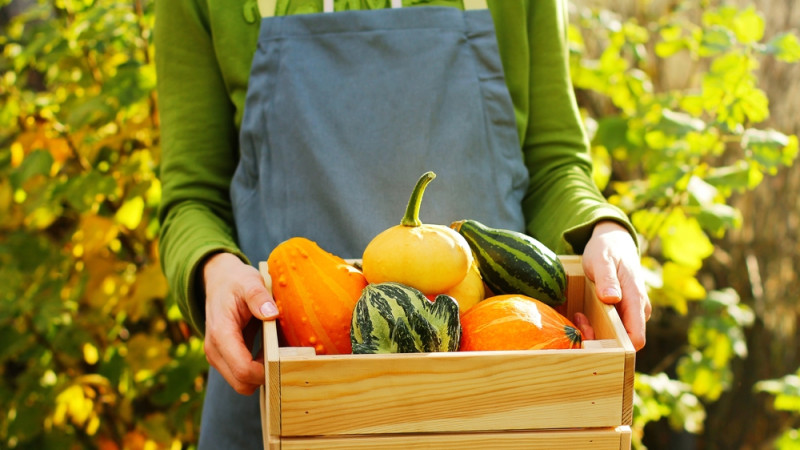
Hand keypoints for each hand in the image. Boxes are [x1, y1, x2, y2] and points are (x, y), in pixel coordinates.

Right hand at [202, 252, 278, 394]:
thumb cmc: (236, 281)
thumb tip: (272, 314)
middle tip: (285, 358)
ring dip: (261, 373)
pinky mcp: (224, 357)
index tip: (286, 360)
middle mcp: (215, 350)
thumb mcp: (249, 282)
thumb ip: (259, 297)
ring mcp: (217, 356)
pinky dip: (258, 368)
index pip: (243, 370)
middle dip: (265, 376)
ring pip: (242, 383)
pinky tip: (270, 350)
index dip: (265, 372)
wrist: (219, 280)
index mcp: (221, 333)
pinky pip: (242, 375)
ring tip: (277, 351)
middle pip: (241, 384)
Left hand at [582, 221, 650, 350]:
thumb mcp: (602, 260)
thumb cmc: (607, 250)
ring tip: (579, 316)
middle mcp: (639, 311)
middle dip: (600, 340)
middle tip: (579, 320)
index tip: (590, 331)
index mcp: (637, 300)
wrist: (614, 243)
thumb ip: (607, 278)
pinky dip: (596, 328)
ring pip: (618, 338)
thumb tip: (612, 298)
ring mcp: (632, 313)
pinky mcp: (624, 313)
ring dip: (596, 333)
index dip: (616, 346)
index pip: (636, 338)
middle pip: (625, 343)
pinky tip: (582, 315)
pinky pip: (612, 330)